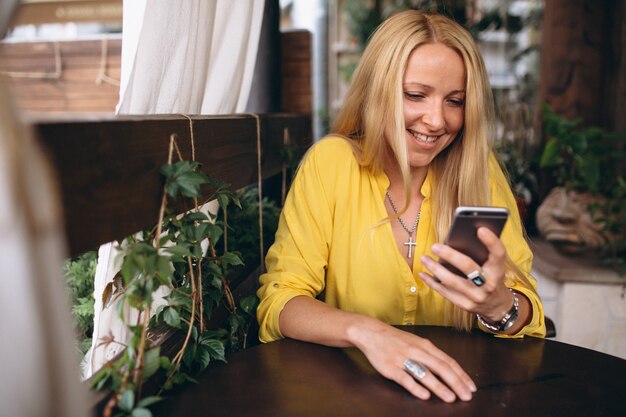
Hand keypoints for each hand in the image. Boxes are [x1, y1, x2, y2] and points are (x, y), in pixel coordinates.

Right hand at [350, 319, 475, 401]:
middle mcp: (417, 351)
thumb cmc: (395, 340)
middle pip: (441, 367)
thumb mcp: (416, 343)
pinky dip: (416, 387)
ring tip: (450, 398)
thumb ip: (431, 355)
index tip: (471, 387)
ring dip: (439, 387)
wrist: (371, 332)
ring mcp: (403, 359)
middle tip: (466, 396)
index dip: (461, 375)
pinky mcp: (390, 367)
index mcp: (425, 345)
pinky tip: (424, 395)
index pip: (448, 361)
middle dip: (456, 383)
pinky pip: (405, 378)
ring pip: (425, 373)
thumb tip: (449, 370)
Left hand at [418, 227, 513, 321]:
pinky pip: (445, 292)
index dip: (491, 242)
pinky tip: (423, 274)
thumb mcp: (494, 268)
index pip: (498, 255)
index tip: (481, 229)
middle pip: (468, 267)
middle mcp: (488, 285)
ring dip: (435, 268)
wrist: (497, 306)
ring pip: (452, 281)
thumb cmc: (492, 279)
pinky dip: (432, 282)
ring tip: (424, 258)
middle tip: (435, 246)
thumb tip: (462, 237)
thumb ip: (483, 255)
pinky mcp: (465, 305)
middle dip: (450, 255)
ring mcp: (476, 297)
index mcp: (498, 271)